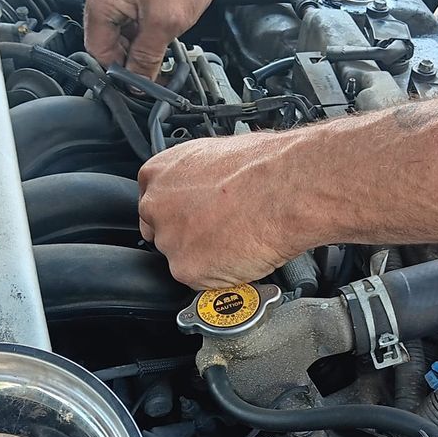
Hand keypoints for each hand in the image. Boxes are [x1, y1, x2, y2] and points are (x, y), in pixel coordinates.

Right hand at [84, 0, 225, 77]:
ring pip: (117, 26)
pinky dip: (140, 24)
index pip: (97, 48)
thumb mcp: (165, 25)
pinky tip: (158, 26)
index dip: (119, 69)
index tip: (137, 82)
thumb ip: (146, 59)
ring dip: (136, 40)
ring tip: (160, 41)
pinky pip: (124, 11)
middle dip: (128, 54)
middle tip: (152, 66)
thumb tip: (136, 82)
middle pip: (105, 37)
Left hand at [138, 132, 318, 287]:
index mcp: (158, 174)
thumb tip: (203, 189)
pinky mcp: (186, 269)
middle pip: (163, 234)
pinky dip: (220, 276)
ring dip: (205, 258)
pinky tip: (241, 255)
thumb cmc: (263, 166)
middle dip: (188, 237)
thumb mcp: (214, 155)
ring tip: (237, 241)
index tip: (194, 219)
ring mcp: (169, 240)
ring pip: (183, 259)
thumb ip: (194, 178)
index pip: (153, 205)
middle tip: (220, 232)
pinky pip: (201, 280)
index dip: (178, 215)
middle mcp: (155, 206)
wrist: (284, 188)